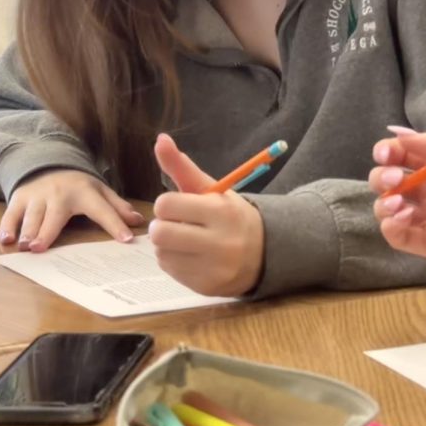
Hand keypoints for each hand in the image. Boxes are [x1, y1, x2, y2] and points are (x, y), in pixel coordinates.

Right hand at [3, 169, 144, 251]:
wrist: (49, 164)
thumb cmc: (78, 186)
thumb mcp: (101, 191)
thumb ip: (118, 207)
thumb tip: (139, 221)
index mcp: (86, 193)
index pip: (103, 210)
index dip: (115, 224)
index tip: (125, 240)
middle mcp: (59, 195)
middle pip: (54, 216)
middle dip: (47, 231)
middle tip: (41, 248)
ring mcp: (37, 197)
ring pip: (31, 216)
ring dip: (26, 231)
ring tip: (25, 247)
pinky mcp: (19, 198)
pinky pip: (11, 214)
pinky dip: (8, 226)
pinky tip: (6, 240)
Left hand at [148, 133, 264, 296]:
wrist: (265, 251)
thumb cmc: (231, 215)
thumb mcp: (212, 190)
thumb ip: (182, 166)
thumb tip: (160, 138)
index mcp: (221, 211)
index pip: (166, 205)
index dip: (168, 204)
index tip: (181, 206)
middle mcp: (220, 241)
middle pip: (159, 233)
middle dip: (162, 226)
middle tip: (178, 224)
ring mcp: (215, 268)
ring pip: (162, 254)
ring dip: (167, 245)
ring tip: (186, 240)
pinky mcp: (207, 287)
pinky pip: (171, 271)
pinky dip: (175, 261)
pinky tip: (192, 256)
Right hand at [368, 129, 425, 276]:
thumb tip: (398, 134)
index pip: (403, 154)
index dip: (388, 151)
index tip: (387, 154)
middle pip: (389, 180)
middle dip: (382, 176)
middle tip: (397, 181)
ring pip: (388, 208)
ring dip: (382, 202)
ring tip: (398, 203)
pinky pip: (398, 236)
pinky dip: (390, 226)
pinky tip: (404, 218)